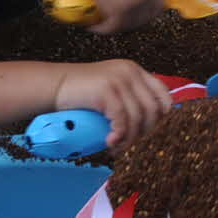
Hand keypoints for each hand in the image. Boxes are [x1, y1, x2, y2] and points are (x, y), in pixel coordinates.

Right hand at [54, 59, 172, 146]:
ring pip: (138, 117)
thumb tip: (151, 125)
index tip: (148, 131)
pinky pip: (122, 120)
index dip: (162, 116)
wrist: (54, 85)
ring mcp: (119, 79)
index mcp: (135, 70)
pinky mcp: (107, 90)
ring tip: (117, 146)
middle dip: (145, 132)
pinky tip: (110, 142)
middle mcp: (130, 72)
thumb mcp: (111, 90)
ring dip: (130, 138)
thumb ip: (129, 98)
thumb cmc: (82, 93)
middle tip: (129, 143)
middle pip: (153, 109)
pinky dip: (119, 135)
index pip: (163, 93)